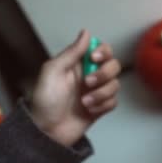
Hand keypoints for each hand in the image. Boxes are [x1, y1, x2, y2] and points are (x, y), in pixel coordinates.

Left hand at [30, 30, 121, 146]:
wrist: (48, 130)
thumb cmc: (46, 100)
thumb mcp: (53, 71)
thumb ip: (71, 52)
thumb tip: (86, 32)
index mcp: (79, 64)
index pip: (102, 49)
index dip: (103, 51)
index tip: (94, 58)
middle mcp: (91, 75)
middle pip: (114, 65)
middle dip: (104, 74)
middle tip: (87, 83)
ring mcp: (98, 91)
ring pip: (116, 85)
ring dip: (101, 94)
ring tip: (84, 102)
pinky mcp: (102, 107)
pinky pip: (114, 102)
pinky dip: (102, 106)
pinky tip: (89, 110)